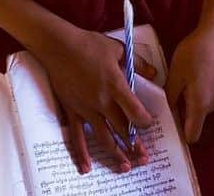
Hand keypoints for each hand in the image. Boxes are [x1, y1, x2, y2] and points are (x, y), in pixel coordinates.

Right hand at [37, 27, 155, 174]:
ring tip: (126, 167)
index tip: (149, 125)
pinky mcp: (72, 111)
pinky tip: (87, 168)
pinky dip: (82, 153)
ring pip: (104, 137)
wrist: (60, 46)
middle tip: (144, 157)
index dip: (145, 122)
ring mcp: (86, 109)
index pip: (135, 112)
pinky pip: (77, 136)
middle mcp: (102, 101)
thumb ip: (138, 63)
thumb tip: (154, 74)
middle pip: (122, 129)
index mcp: (115, 85)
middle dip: (135, 144)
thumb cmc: (90, 44)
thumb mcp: (118, 49)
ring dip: (116, 153)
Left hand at [165, 25, 213, 142]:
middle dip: (178, 119)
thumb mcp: (175, 75)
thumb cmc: (193, 54)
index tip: (163, 128)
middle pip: (194, 123)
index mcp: (201, 106)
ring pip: (197, 111)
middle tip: (160, 108)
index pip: (192, 136)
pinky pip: (202, 100)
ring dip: (184, 105)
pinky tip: (183, 81)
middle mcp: (212, 106)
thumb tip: (164, 113)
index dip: (178, 136)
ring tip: (170, 91)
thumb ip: (169, 98)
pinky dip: (192, 96)